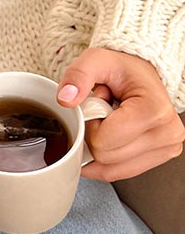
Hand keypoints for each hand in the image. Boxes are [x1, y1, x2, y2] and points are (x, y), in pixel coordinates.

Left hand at [56, 47, 183, 181]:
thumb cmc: (121, 69)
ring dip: (101, 146)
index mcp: (155, 111)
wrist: (140, 74)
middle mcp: (167, 134)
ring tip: (111, 121)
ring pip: (110, 169)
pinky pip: (118, 173)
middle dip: (94, 135)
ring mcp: (166, 148)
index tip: (99, 104)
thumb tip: (65, 99)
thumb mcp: (95, 60)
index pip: (103, 141)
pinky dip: (106, 159)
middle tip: (104, 111)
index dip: (90, 124)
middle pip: (105, 158)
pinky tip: (112, 136)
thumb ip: (78, 76)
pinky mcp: (159, 158)